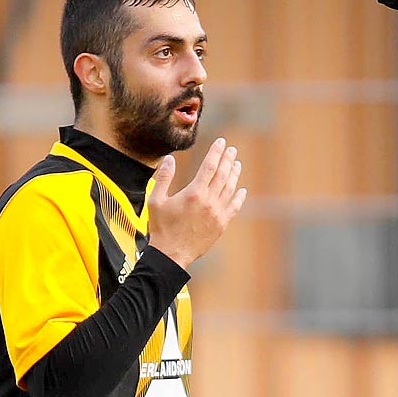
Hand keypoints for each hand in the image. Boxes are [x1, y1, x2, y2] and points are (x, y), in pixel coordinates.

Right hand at [147, 138, 245, 270]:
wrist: (171, 254)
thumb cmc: (161, 228)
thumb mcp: (156, 200)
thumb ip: (164, 178)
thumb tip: (169, 159)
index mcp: (193, 193)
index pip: (209, 166)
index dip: (216, 152)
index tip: (221, 142)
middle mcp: (209, 202)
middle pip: (223, 175)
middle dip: (228, 160)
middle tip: (232, 150)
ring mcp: (217, 214)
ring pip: (230, 189)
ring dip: (234, 175)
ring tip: (236, 164)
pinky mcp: (221, 225)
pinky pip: (234, 208)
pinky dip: (238, 197)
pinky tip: (241, 190)